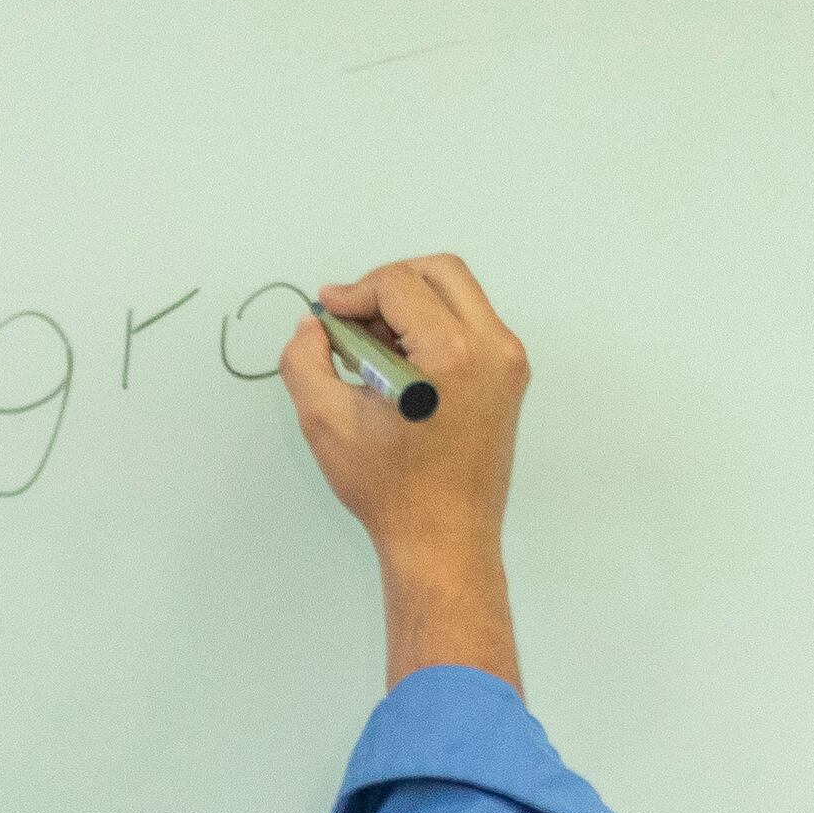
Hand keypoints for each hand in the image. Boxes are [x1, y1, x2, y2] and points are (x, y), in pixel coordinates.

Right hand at [276, 253, 525, 689]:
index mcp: (453, 352)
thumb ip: (304, 359)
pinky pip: (470, 325)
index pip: (398, 285)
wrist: (443, 540)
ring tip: (371, 345)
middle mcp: (492, 348)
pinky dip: (432, 328)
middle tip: (351, 318)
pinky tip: (398, 364)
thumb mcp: (325, 421)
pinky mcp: (509, 379)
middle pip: (439, 271)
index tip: (326, 314)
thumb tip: (314, 325)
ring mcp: (508, 363)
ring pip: (458, 294)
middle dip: (387, 285)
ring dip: (410, 304)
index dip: (354, 292)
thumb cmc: (389, 490)